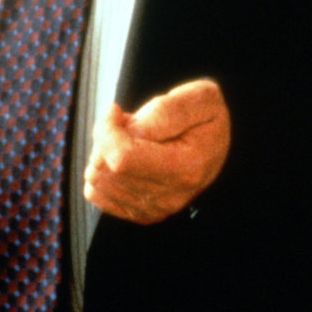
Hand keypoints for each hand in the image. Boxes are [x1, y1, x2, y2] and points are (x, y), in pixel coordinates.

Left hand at [83, 78, 230, 224]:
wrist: (215, 141)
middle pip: (106, 170)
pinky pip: (97, 194)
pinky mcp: (140, 213)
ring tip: (128, 140)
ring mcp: (154, 209)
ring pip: (96, 182)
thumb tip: (132, 131)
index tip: (115, 112)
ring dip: (103, 154)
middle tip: (126, 124)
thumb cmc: (205, 115)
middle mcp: (170, 197)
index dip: (107, 130)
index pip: (122, 159)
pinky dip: (102, 172)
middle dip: (105, 139)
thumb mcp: (200, 97)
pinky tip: (123, 158)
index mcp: (186, 168)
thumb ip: (166, 111)